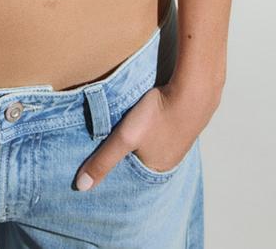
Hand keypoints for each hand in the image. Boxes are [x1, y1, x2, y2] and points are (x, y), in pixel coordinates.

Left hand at [74, 82, 206, 190]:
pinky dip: (157, 127)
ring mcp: (181, 142)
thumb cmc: (158, 114)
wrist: (194, 88)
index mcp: (156, 170)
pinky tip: (153, 117)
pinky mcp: (185, 123)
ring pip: (155, 144)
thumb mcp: (125, 137)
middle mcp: (171, 161)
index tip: (105, 160)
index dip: (118, 168)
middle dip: (130, 154)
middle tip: (118, 143)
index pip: (131, 177)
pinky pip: (166, 130)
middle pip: (143, 160)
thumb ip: (103, 160)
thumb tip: (81, 186)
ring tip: (133, 130)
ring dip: (144, 139)